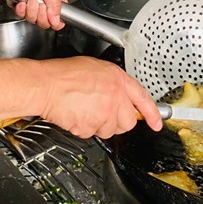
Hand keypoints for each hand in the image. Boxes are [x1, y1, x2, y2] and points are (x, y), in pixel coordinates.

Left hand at [0, 0, 65, 28]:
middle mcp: (44, 2)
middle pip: (46, 21)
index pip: (59, 15)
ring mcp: (31, 5)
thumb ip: (56, 4)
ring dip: (31, 10)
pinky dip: (21, 9)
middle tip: (40, 4)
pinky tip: (21, 1)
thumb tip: (57, 20)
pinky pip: (22, 15)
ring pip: (33, 19)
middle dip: (42, 15)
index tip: (53, 20)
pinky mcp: (20, 7)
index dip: (57, 21)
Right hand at [34, 57, 162, 138]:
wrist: (46, 85)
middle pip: (128, 122)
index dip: (152, 113)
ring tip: (84, 109)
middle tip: (102, 112)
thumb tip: (121, 96)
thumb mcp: (96, 68)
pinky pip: (92, 134)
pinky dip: (83, 128)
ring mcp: (103, 113)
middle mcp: (114, 96)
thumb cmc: (64, 75)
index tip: (156, 123)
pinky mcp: (90, 126)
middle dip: (117, 121)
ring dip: (99, 125)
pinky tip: (76, 114)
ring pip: (109, 130)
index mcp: (117, 79)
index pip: (142, 98)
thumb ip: (113, 83)